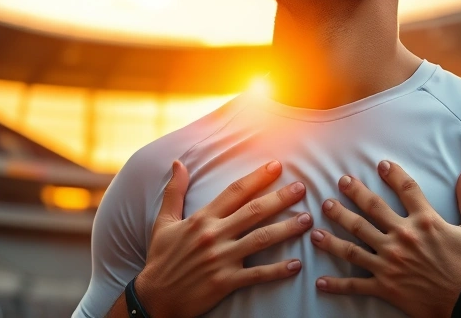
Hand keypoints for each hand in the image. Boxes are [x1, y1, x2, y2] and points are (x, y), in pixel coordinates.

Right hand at [134, 160, 312, 317]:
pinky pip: (257, 274)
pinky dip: (278, 270)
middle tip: (302, 188)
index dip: (257, 177)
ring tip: (306, 219)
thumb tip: (178, 163)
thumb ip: (174, 191)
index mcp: (202, 218)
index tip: (277, 166)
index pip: (235, 192)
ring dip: (287, 228)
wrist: (154, 297)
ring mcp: (221, 259)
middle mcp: (214, 235)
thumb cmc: (160, 258)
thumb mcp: (163, 222)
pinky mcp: (225, 282)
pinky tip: (296, 264)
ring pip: (261, 239)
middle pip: (254, 211)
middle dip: (280, 198)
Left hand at [311, 160, 460, 317]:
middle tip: (341, 182)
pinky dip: (337, 285)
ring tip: (318, 221)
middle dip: (353, 194)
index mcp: (425, 221)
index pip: (405, 189)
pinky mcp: (385, 286)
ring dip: (334, 230)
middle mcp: (403, 238)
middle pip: (371, 209)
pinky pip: (355, 285)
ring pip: (354, 243)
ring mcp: (390, 262)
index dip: (393, 174)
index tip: (381, 165)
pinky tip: (320, 281)